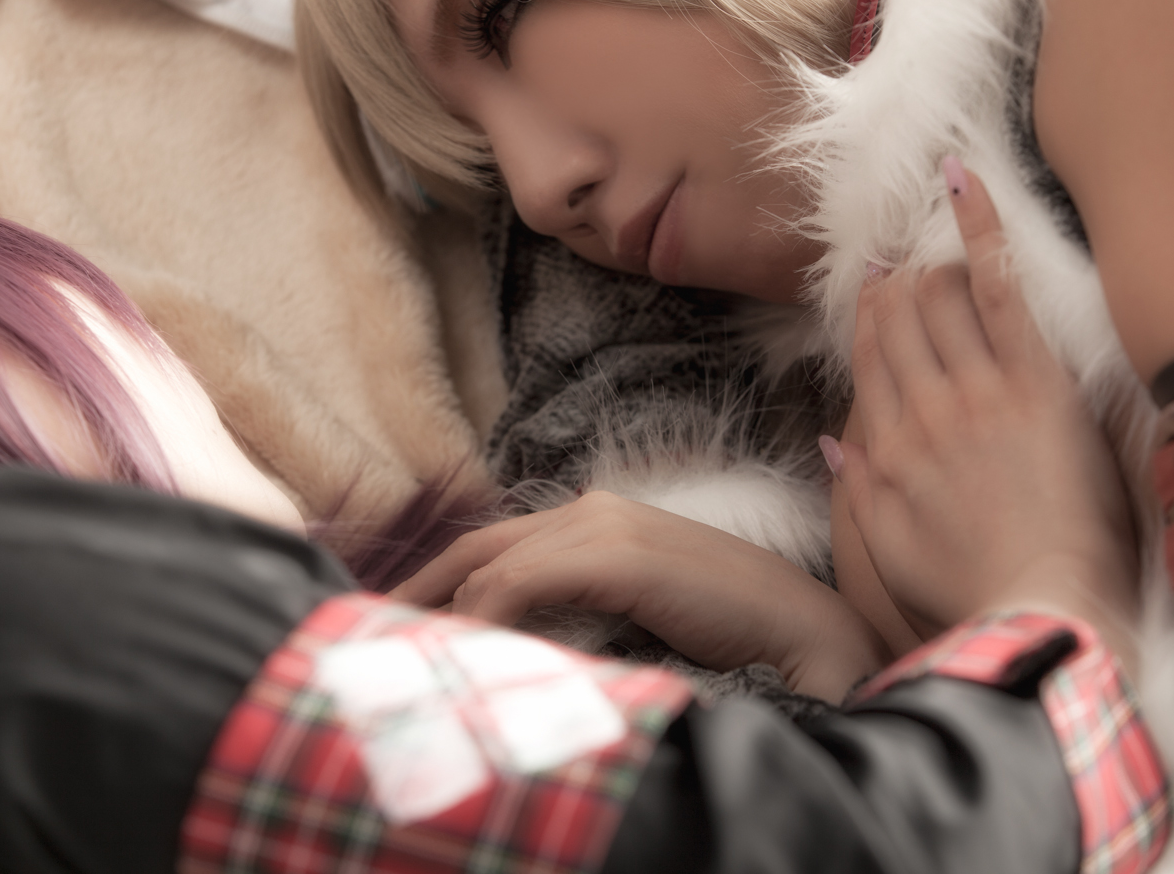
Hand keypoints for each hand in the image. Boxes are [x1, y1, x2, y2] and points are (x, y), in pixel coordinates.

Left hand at [390, 491, 888, 701]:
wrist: (806, 631)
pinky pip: (523, 582)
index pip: (493, 546)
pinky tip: (466, 659)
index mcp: (595, 521)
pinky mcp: (619, 553)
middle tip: (367, 638)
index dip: (437, 583)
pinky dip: (486, 619)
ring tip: (407, 663)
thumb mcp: (633, 621)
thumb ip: (576, 619)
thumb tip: (513, 655)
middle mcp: (591, 510)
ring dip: (444, 616)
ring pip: (491, 564)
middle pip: (476, 546)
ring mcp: (605, 525)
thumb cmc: (727, 633)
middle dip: (418, 592)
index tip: (396, 626)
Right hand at [838, 161, 1137, 655]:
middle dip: (896, 285)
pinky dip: (981, 234)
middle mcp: (924, 409)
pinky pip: (1000, 292)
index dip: (868, 317)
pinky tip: (965, 187)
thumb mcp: (888, 551)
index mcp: (889, 448)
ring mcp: (977, 391)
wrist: (1035, 602)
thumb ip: (858, 488)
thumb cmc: (966, 588)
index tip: (872, 287)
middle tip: (903, 258)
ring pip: (939, 300)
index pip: (870, 361)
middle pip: (899, 323)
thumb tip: (838, 442)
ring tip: (934, 238)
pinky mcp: (1031, 382)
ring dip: (932, 263)